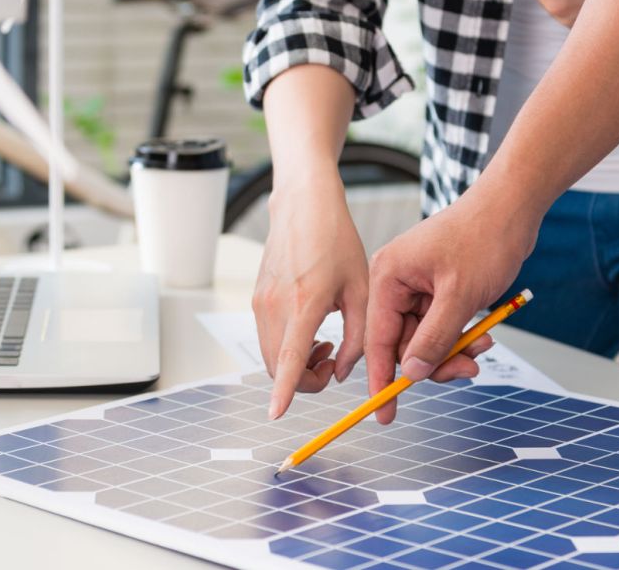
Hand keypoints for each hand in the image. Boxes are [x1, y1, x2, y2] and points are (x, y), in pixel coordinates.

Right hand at [253, 171, 367, 419]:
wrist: (303, 205)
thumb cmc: (336, 240)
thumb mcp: (362, 287)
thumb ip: (358, 337)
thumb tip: (342, 372)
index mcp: (305, 302)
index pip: (288, 358)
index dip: (284, 390)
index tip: (276, 414)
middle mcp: (275, 305)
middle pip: (278, 368)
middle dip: (305, 380)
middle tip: (334, 362)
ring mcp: (261, 302)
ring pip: (270, 356)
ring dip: (296, 364)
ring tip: (328, 344)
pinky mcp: (256, 298)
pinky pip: (267, 338)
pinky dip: (287, 348)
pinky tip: (313, 330)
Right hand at [364, 191, 538, 423]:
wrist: (512, 208)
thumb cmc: (483, 237)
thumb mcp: (460, 296)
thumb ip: (434, 338)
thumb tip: (414, 374)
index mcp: (387, 276)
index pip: (378, 338)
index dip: (382, 377)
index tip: (385, 412)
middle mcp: (394, 282)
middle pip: (403, 342)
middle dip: (434, 360)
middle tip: (466, 371)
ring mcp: (415, 285)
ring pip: (424, 338)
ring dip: (453, 350)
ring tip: (482, 346)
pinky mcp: (435, 288)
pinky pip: (440, 326)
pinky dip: (460, 336)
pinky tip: (482, 333)